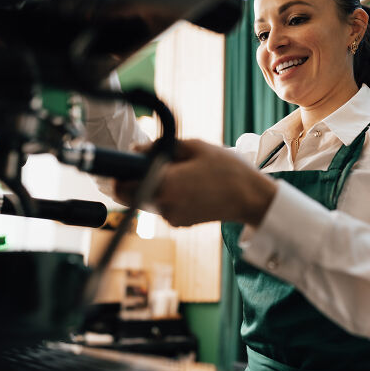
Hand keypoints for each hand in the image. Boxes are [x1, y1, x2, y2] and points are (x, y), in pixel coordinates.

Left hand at [115, 139, 276, 226]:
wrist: (251, 198)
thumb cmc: (227, 169)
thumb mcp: (195, 146)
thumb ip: (160, 147)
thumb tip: (136, 150)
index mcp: (163, 185)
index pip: (120, 186)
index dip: (118, 174)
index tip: (125, 163)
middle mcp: (163, 206)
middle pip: (130, 195)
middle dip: (135, 180)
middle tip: (153, 165)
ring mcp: (171, 218)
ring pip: (148, 199)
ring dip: (154, 186)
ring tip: (180, 173)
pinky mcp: (180, 224)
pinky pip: (163, 207)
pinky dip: (168, 196)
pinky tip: (189, 186)